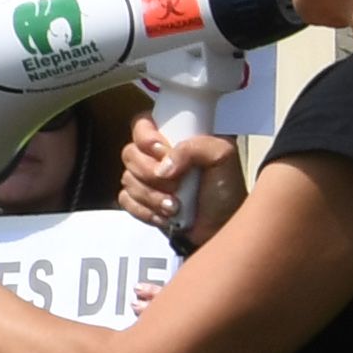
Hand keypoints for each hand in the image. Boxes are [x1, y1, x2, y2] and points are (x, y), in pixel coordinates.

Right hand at [124, 118, 242, 242]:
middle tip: (175, 186)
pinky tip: (164, 217)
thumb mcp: (222, 156)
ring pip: (127, 179)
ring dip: (150, 196)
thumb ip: (194, 148)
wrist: (223, 229)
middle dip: (150, 173)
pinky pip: (125, 200)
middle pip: (130, 153)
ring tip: (174, 207)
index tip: (162, 152)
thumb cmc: (226, 190)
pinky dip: (144, 210)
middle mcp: (157, 155)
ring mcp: (146, 179)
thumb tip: (162, 167)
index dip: (146, 138)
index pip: (143, 123)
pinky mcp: (140, 203)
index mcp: (175, 136)